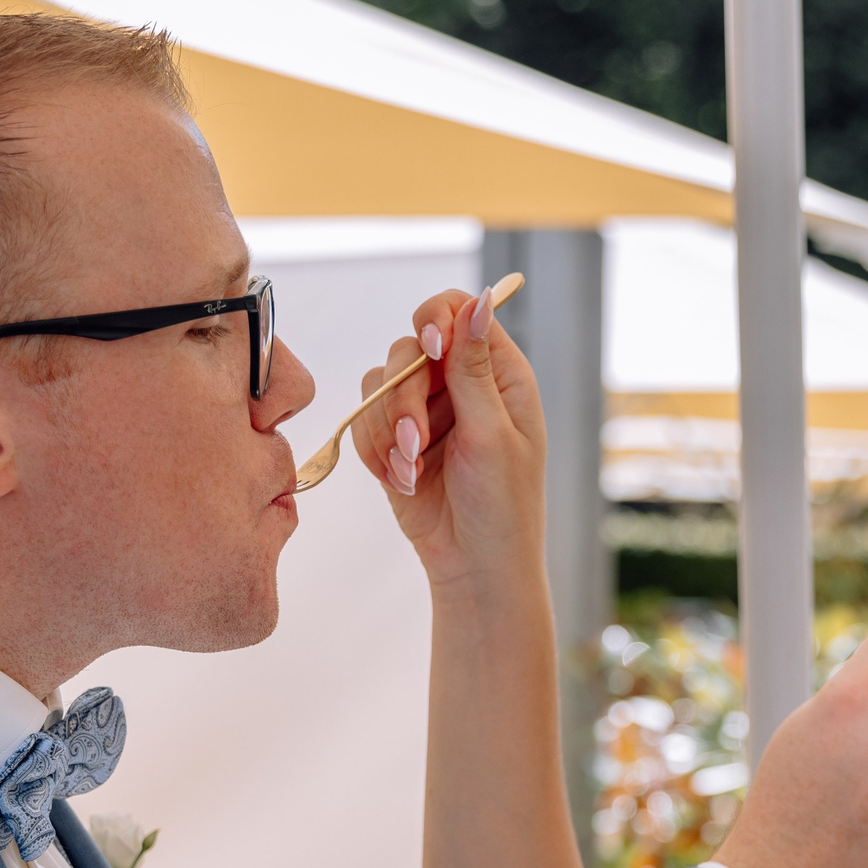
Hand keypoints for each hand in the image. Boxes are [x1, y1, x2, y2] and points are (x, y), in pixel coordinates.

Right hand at [349, 284, 548, 596]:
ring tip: (411, 472)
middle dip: (404, 398)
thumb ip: (474, 369)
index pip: (455, 310)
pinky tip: (402, 482)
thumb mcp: (493, 435)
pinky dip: (376, 453)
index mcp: (497, 374)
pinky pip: (363, 423)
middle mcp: (458, 384)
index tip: (429, 352)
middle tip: (416, 444)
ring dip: (388, 432)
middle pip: (406, 349)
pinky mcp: (395, 441)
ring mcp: (424, 411)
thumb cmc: (503, 505)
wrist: (475, 567)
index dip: (434, 321)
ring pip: (378, 385)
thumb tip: (479, 300)